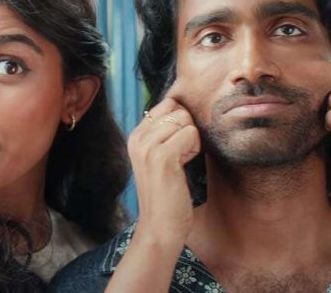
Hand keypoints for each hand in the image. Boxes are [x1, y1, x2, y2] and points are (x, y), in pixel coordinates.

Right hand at [128, 81, 199, 245]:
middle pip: (178, 109)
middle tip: (179, 158)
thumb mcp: (160, 157)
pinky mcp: (161, 156)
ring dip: (192, 142)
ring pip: (185, 120)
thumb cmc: (167, 193)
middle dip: (187, 131)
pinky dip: (194, 150)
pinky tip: (183, 168)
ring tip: (180, 164)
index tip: (176, 148)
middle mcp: (137, 137)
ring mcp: (147, 146)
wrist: (160, 227)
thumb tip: (184, 108)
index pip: (167, 104)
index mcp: (135, 135)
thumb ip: (165, 133)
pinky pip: (191, 134)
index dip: (181, 123)